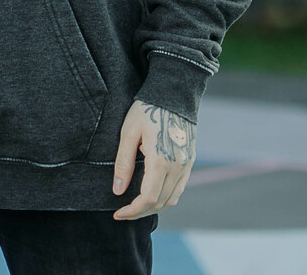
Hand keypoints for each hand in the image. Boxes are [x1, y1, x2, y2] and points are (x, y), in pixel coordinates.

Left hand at [112, 99, 195, 220]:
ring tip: (135, 206)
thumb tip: (118, 190)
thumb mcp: (129, 132)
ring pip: (172, 199)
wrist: (173, 92)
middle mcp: (177, 167)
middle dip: (140, 212)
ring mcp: (186, 165)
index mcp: (161, 161)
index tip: (117, 213)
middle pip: (160, 203)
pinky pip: (179, 188)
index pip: (148, 199)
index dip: (132, 211)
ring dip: (154, 207)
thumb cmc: (147, 109)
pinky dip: (165, 197)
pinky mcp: (189, 160)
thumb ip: (123, 163)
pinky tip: (152, 193)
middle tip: (123, 212)